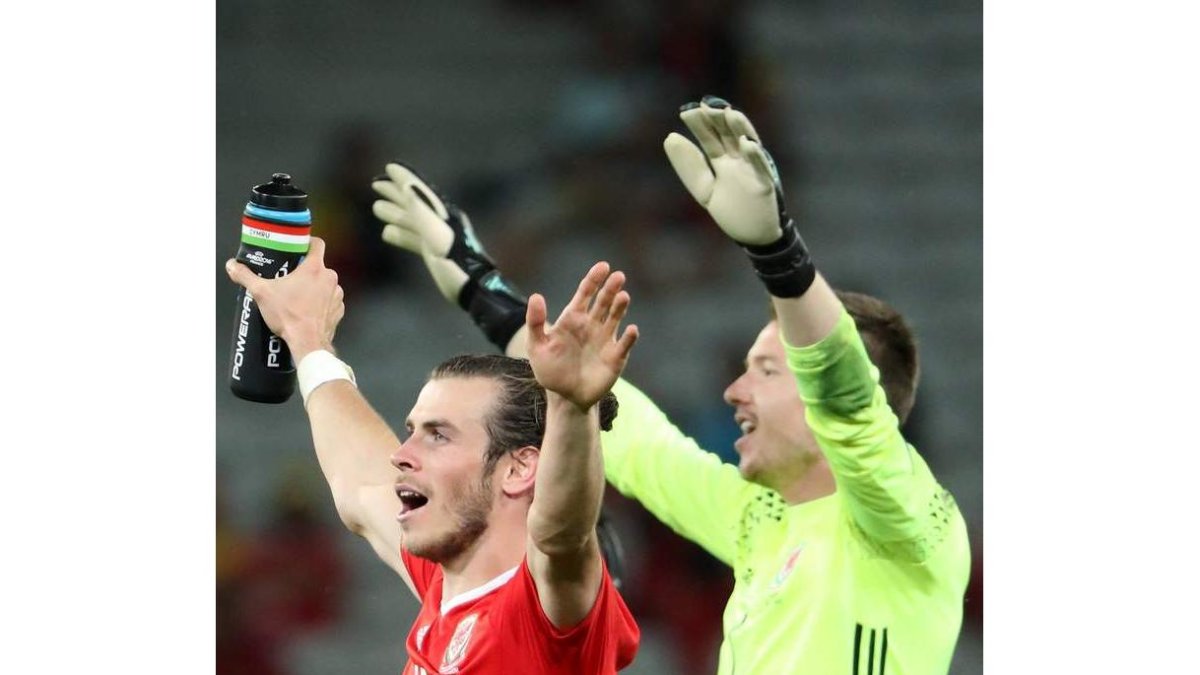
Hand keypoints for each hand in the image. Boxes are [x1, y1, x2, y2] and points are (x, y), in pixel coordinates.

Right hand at [224, 237, 343, 359]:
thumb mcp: (262, 293)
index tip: (298, 247)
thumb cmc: (288, 315)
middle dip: (305, 271)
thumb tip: (232, 266)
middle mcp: (330, 278)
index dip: (308, 242)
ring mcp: (337, 295)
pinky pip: (330, 301)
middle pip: (318, 266)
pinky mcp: (339, 310)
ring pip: (324, 284)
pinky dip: (321, 303)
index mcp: (314, 268)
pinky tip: (307, 311)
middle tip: (289, 278)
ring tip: (297, 297)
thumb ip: (246, 276)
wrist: (307, 342)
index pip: (317, 243)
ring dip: (314, 287)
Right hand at [372, 161, 528, 350]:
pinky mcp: (434, 252)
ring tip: (376, 207)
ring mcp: (437, 237)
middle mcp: (439, 222)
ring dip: (394, 213)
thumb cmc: (457, 263)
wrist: (473, 289)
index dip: (404, 177)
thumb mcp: (437, 236)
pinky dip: (400, 234)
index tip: (388, 167)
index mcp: (441, 214)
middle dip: (394, 192)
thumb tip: (406, 187)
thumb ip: (421, 211)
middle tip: (376, 184)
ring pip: (411, 220)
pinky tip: (386, 233)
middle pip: (413, 202)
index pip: (419, 190)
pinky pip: (413, 238)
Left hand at [526, 262, 638, 409]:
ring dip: (620, 307)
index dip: (594, 279)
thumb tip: (536, 296)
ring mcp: (605, 339)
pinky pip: (624, 344)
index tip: (603, 266)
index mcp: (573, 319)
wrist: (566, 397)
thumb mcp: (536, 346)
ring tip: (623, 296)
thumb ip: (535, 322)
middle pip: (603, 301)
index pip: (586, 293)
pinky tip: (631, 330)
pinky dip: (629, 337)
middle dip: (610, 288)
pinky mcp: (616, 356)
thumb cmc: (550, 370)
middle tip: (618, 276)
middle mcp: (592, 325)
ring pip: (615, 317)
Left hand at [663, 95, 787, 245]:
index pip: (711, 139)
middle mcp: (739, 162)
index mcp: (724, 162)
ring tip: (728, 112)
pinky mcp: (765, 185)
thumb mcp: (705, 188)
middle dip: (718, 120)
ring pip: (747, 144)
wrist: (754, 236)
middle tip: (705, 104)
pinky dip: (756, 156)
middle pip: (728, 136)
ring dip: (739, 128)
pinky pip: (761, 169)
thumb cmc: (732, 210)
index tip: (687, 110)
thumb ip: (689, 166)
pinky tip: (747, 143)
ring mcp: (753, 171)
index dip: (700, 125)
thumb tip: (669, 137)